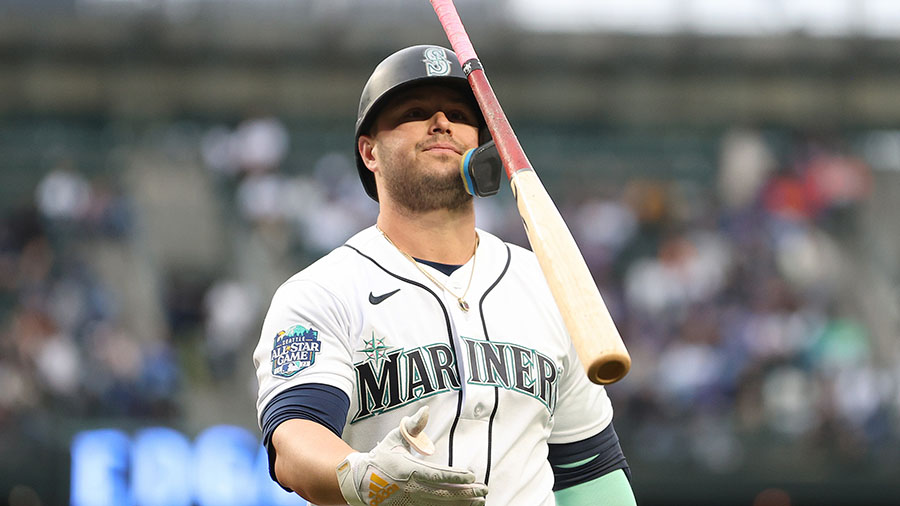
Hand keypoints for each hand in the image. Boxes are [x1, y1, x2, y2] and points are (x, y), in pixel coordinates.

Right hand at [335, 406, 487, 505]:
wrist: (360, 482)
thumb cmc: (381, 457)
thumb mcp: (395, 438)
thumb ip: (413, 426)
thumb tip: (425, 410)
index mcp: (407, 469)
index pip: (436, 475)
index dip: (455, 476)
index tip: (472, 475)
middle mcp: (409, 488)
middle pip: (443, 493)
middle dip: (466, 493)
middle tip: (483, 490)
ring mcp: (409, 502)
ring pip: (440, 505)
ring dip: (462, 503)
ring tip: (479, 500)